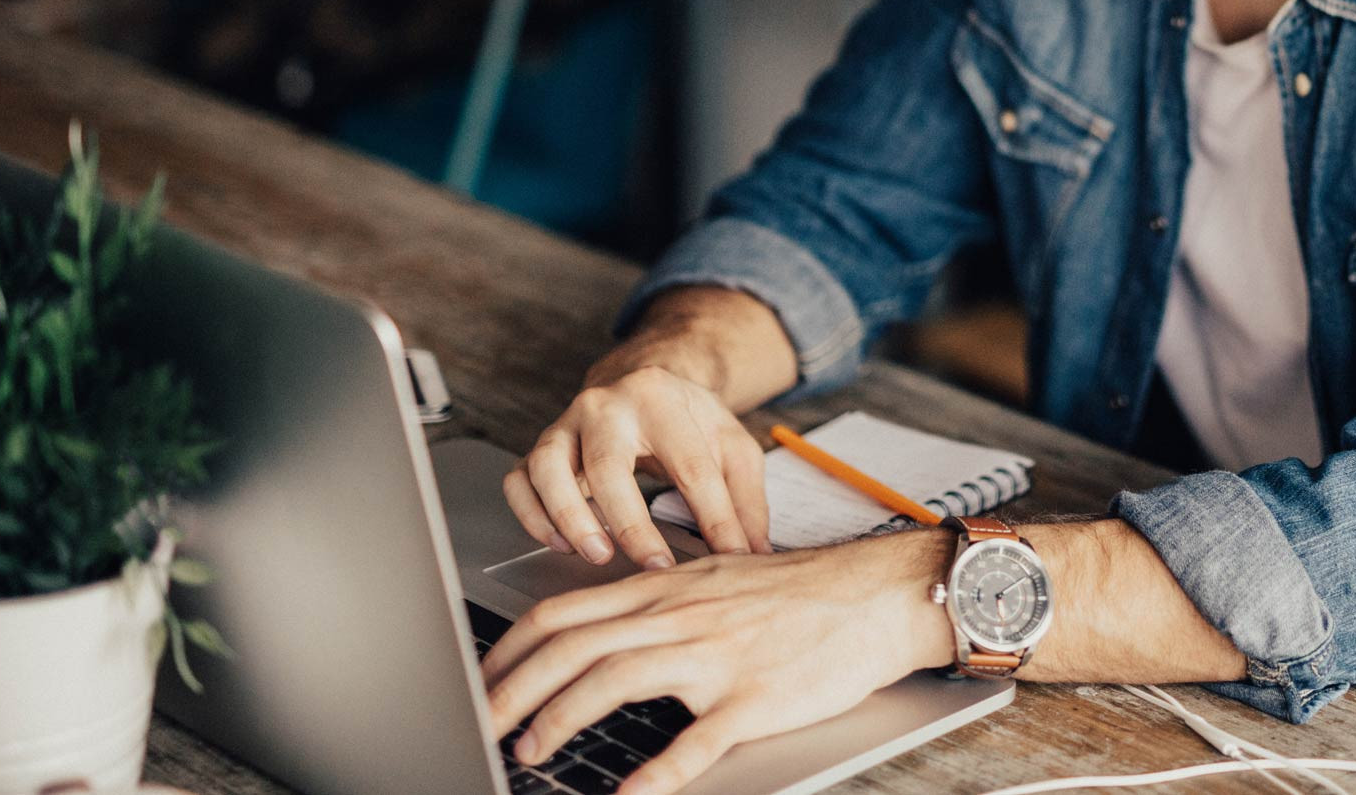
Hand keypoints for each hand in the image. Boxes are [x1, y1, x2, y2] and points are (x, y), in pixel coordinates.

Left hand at [481, 534, 954, 794]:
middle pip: (571, 648)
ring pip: (613, 680)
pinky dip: (654, 774)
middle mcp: (680, 616)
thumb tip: (599, 633)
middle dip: (511, 691)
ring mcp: (715, 657)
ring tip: (532, 752)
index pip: (562, 612)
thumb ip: (658, 604)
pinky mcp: (752, 700)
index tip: (479, 682)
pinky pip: (693, 741)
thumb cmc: (801, 594)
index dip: (509, 651)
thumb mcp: (715, 580)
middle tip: (479, 727)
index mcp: (666, 589)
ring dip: (560, 719)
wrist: (876, 595)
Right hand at [504, 366, 771, 570]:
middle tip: (654, 565)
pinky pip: (519, 480)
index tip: (726, 559)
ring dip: (569, 516)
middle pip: (607, 463)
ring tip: (598, 553)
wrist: (647, 386)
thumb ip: (747, 500)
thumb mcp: (733, 447)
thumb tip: (756, 556)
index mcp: (661, 398)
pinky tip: (559, 542)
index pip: (691, 466)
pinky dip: (532, 515)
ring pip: (548, 467)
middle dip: (630, 521)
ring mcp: (565, 425)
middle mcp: (605, 406)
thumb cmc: (690, 423)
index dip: (712, 518)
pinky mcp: (540, 447)